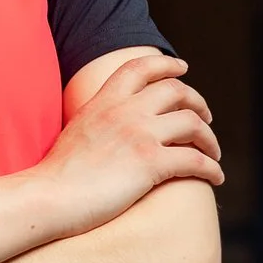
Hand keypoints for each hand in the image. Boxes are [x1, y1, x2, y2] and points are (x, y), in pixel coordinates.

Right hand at [33, 53, 222, 233]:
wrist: (47, 197)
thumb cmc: (55, 176)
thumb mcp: (75, 133)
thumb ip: (97, 121)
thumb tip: (110, 130)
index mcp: (103, 102)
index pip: (139, 68)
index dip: (166, 64)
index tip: (182, 68)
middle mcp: (124, 111)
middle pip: (176, 91)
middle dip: (198, 102)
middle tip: (205, 117)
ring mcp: (138, 135)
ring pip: (193, 123)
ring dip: (210, 138)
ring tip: (213, 153)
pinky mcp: (151, 163)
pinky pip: (196, 160)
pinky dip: (212, 168)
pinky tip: (216, 177)